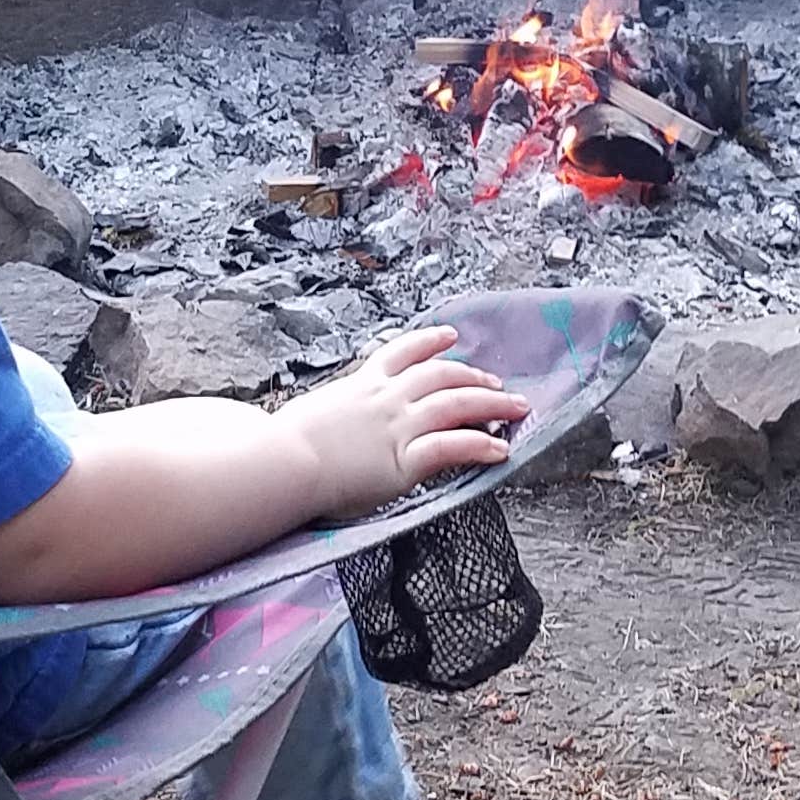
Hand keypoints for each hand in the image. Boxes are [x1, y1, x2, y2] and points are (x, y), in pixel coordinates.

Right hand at [272, 324, 525, 519]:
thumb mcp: (315, 410)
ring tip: (516, 408)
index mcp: (363, 382)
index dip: (431, 342)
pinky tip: (500, 450)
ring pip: (457, 405)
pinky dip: (480, 446)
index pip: (403, 351)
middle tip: (498, 383)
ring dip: (492, 405)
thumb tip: (335, 416)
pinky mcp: (404, 459)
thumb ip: (337, 408)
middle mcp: (387, 398)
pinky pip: (453, 447)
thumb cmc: (287, 442)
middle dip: (475, 377)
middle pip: (442, 376)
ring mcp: (398, 426)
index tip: (450, 336)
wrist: (284, 462)